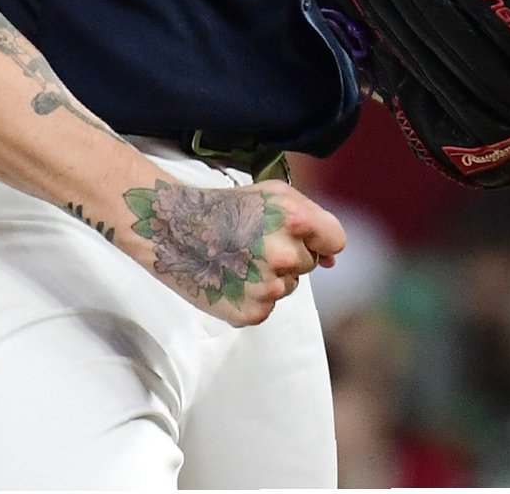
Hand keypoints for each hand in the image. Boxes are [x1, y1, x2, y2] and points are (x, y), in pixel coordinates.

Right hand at [122, 176, 344, 326]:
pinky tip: (231, 277)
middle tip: (254, 241)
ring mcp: (268, 287)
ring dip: (271, 277)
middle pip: (308, 263)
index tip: (305, 238)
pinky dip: (253, 296)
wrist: (174, 229)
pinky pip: (268, 307)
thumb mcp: (274, 196)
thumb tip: (331, 261)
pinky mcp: (251, 313)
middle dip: (289, 255)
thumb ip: (312, 220)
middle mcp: (283, 254)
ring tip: (239, 258)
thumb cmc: (225, 207)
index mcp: (294, 219)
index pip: (335, 239)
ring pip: (288, 286)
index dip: (320, 238)